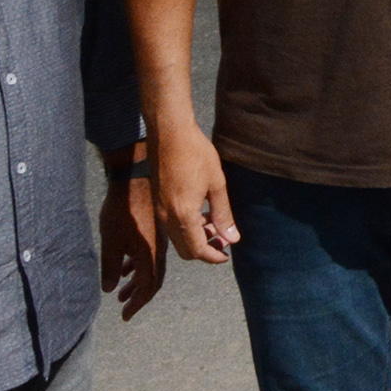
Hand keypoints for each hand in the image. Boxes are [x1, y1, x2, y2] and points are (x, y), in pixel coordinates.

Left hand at [100, 167, 164, 317]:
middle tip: (124, 307)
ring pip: (151, 267)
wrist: (136, 178)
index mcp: (151, 254)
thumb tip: (110, 288)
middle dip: (138, 296)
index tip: (126, 315)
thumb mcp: (111, 240)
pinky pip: (149, 254)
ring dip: (137, 281)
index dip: (137, 303)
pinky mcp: (154, 229)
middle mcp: (159, 249)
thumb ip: (111, 266)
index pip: (148, 287)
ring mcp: (159, 239)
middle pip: (153, 280)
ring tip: (122, 291)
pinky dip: (138, 265)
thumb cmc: (122, 209)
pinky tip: (126, 265)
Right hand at [153, 118, 238, 264]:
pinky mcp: (157, 202)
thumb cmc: (195, 155)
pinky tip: (201, 212)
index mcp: (183, 215)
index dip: (214, 256)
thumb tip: (232, 238)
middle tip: (223, 239)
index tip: (227, 255)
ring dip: (196, 238)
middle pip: (185, 250)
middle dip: (205, 249)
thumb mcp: (216, 184)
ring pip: (178, 238)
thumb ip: (223, 214)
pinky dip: (186, 227)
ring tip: (215, 223)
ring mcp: (159, 211)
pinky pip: (171, 226)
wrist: (169, 134)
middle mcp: (167, 218)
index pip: (197, 250)